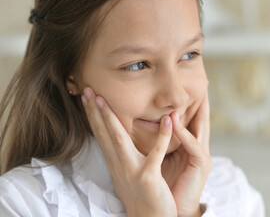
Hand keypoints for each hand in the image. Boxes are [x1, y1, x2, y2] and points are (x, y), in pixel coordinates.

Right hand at [81, 86, 176, 216]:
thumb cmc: (141, 194)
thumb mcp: (127, 172)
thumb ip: (122, 155)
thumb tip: (117, 138)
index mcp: (116, 162)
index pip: (101, 134)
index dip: (93, 115)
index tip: (87, 96)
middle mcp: (119, 165)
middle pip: (104, 133)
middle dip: (94, 111)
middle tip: (87, 89)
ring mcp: (132, 170)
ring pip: (119, 139)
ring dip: (112, 118)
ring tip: (106, 99)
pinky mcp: (149, 176)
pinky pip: (156, 153)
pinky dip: (162, 136)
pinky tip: (167, 119)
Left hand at [162, 91, 211, 216]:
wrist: (173, 208)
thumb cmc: (167, 182)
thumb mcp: (162, 157)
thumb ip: (161, 141)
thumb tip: (149, 124)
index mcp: (188, 145)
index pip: (188, 119)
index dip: (188, 102)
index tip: (184, 85)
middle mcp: (197, 146)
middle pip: (199, 118)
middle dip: (200, 101)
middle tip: (197, 81)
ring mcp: (201, 155)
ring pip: (198, 127)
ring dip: (192, 110)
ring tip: (190, 93)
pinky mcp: (201, 164)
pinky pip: (192, 146)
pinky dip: (184, 133)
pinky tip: (174, 122)